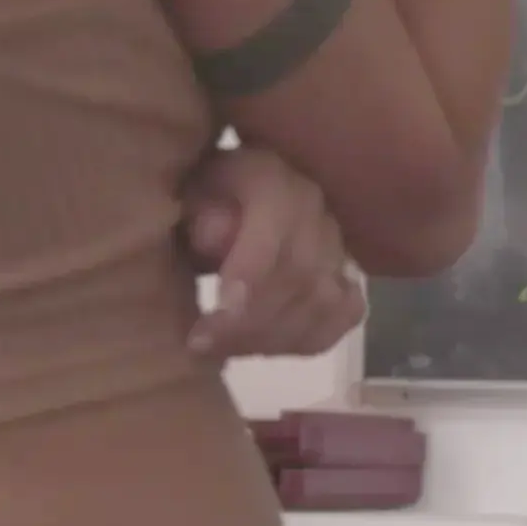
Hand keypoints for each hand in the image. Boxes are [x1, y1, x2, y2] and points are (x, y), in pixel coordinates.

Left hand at [179, 148, 367, 358]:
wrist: (221, 200)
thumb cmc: (195, 202)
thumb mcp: (180, 196)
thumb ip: (196, 213)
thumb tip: (217, 239)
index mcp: (271, 175)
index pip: (276, 219)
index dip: (251, 269)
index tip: (217, 312)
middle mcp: (314, 206)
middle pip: (302, 272)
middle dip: (252, 319)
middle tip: (204, 344)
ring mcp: (337, 243)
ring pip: (325, 300)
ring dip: (274, 336)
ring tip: (227, 350)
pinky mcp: (346, 275)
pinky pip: (346, 315)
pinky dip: (311, 338)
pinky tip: (267, 347)